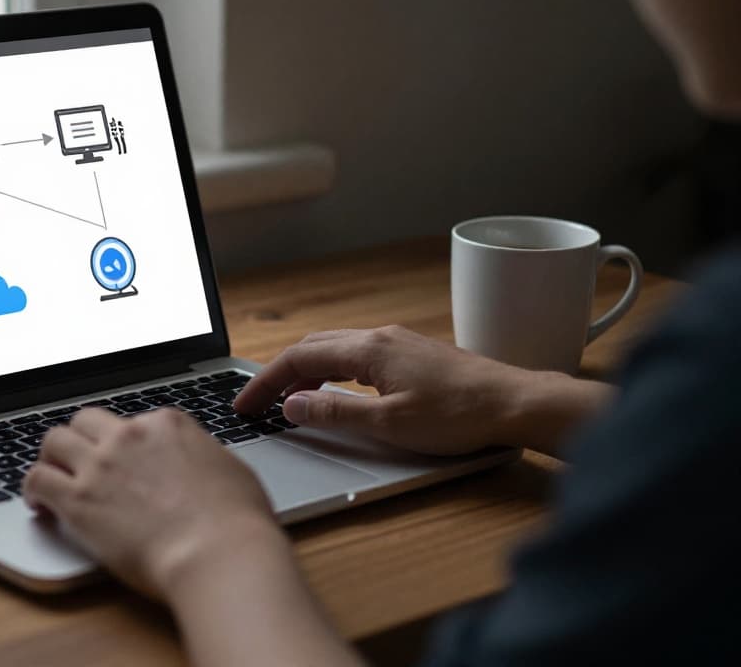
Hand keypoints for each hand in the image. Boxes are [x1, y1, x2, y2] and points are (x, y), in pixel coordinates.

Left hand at [23, 406, 281, 597]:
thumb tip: (200, 467)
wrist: (218, 553)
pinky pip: (37, 479)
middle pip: (86, 420)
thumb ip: (204, 459)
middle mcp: (129, 436)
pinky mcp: (79, 500)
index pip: (131, 420)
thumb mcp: (231, 471)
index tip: (121, 460)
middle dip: (80, 439)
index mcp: (167, 425)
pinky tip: (37, 504)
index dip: (123, 442)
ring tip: (50, 476)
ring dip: (50, 458)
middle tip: (78, 460)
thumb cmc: (236, 523)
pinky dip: (32, 489)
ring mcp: (101, 465)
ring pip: (54, 441)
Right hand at [232, 326, 587, 455]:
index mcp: (369, 349)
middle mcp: (380, 336)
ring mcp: (398, 342)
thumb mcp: (389, 424)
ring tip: (288, 398)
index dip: (266, 383)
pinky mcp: (413, 354)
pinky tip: (334, 390)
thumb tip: (293, 406)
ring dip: (305, 370)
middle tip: (256, 401)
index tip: (245, 405)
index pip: (299, 359)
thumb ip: (335, 414)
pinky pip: (357, 354)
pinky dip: (332, 370)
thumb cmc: (459, 416)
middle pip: (313, 346)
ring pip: (336, 348)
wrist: (516, 404)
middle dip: (279, 372)